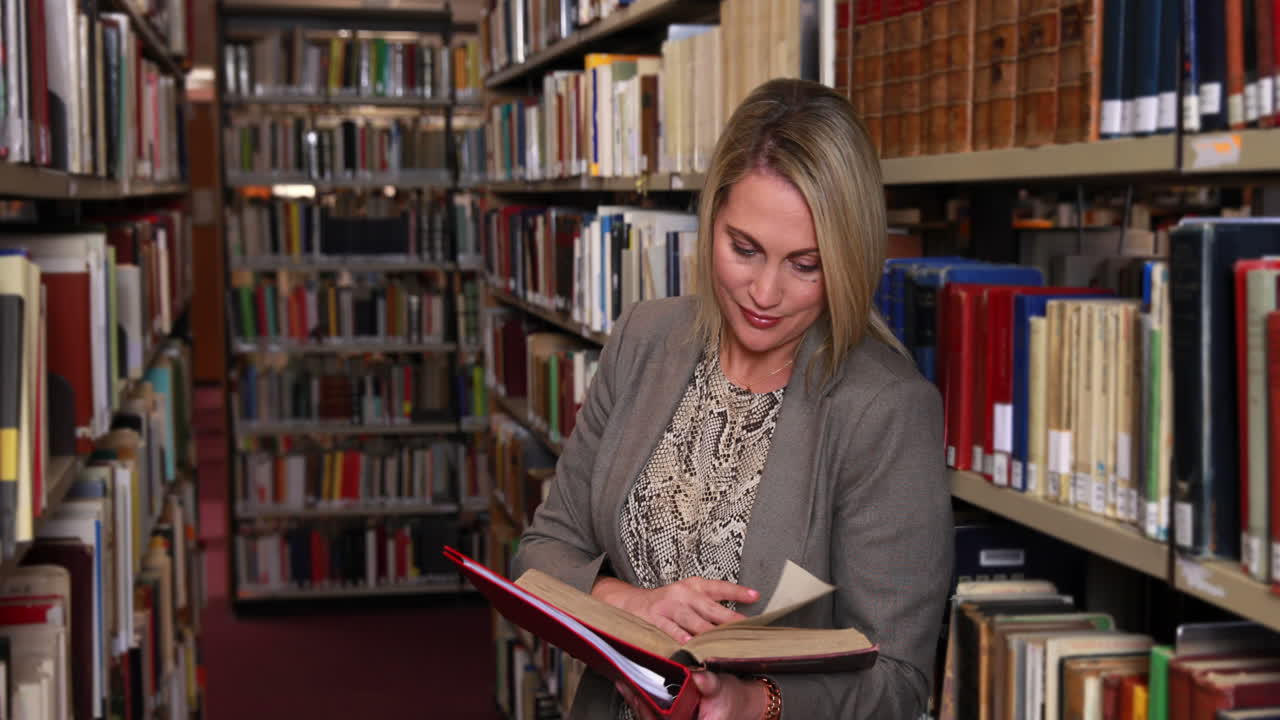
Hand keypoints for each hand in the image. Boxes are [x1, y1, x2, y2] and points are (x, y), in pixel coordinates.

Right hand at [592, 576, 758, 642]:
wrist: (632, 603)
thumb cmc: (668, 602)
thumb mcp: (689, 595)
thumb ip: (710, 603)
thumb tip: (739, 618)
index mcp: (694, 586)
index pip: (719, 587)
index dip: (737, 591)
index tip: (755, 596)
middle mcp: (683, 593)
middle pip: (709, 607)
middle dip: (728, 618)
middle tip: (744, 627)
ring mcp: (668, 606)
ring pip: (692, 620)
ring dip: (707, 631)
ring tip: (721, 640)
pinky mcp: (655, 620)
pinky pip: (670, 630)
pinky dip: (680, 637)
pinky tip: (690, 644)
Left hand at [613, 672, 766, 719]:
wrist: (740, 703)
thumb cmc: (733, 699)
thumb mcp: (723, 688)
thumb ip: (710, 684)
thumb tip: (699, 678)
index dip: (649, 711)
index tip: (638, 695)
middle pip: (653, 719)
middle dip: (637, 702)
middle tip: (625, 683)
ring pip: (651, 716)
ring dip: (637, 700)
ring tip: (624, 681)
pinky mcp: (672, 718)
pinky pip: (653, 712)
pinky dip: (643, 699)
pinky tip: (633, 686)